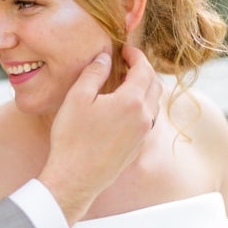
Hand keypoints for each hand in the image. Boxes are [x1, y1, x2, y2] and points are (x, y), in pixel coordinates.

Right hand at [39, 46, 161, 224]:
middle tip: (125, 63)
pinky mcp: (138, 146)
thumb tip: (105, 57)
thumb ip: (94, 73)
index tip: (125, 49)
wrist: (76, 177)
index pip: (144, 69)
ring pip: (153, 102)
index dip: (136, 56)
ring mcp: (144, 133)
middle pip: (154, 84)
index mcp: (132, 101)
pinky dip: (140, 105)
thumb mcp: (77, 98)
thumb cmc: (72, 137)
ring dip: (143, 88)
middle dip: (143, 70)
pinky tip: (121, 107)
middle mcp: (145, 116)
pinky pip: (147, 118)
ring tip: (123, 83)